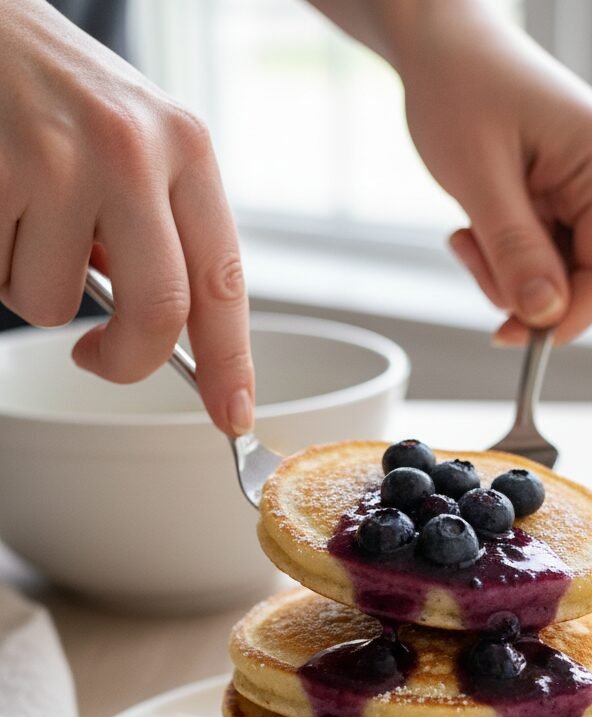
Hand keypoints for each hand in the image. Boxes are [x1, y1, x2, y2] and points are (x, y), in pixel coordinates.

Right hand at [0, 0, 253, 432]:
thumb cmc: (53, 90)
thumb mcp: (133, 140)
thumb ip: (157, 228)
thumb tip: (164, 333)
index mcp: (185, 147)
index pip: (223, 280)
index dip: (230, 362)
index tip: (233, 414)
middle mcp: (133, 151)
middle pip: (157, 314)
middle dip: (126, 361)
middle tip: (98, 358)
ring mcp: (60, 161)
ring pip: (56, 304)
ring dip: (31, 285)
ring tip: (20, 217)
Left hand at [396, 5, 591, 343]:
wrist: (444, 46)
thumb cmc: (459, 90)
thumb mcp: (479, 179)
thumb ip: (515, 250)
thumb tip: (546, 316)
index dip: (564, 319)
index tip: (510, 337)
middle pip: (589, 280)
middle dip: (526, 290)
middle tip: (468, 254)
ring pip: (564, 275)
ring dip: (509, 273)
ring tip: (467, 231)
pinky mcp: (576, 198)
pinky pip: (550, 257)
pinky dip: (509, 258)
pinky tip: (479, 224)